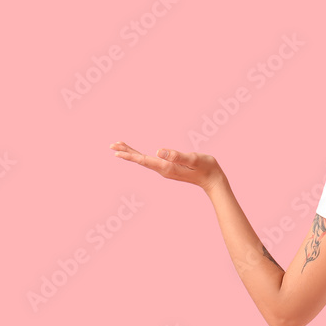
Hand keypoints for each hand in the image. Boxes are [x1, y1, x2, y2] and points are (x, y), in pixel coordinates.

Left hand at [110, 142, 225, 193]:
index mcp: (167, 167)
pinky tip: (140, 154)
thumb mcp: (194, 159)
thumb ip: (177, 155)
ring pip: (145, 161)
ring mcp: (166, 170)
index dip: (130, 155)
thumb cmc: (206, 168)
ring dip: (132, 154)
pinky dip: (141, 156)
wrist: (214, 180)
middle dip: (126, 152)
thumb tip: (158, 151)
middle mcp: (164, 170)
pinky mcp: (170, 168)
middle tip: (112, 145)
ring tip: (120, 147)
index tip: (116, 151)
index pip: (144, 160)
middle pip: (141, 160)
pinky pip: (151, 161)